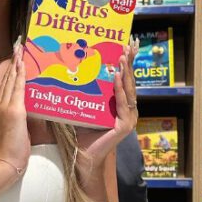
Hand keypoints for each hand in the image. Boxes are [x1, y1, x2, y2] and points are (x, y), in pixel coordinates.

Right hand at [0, 42, 29, 175]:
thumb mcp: (12, 133)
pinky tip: (23, 64)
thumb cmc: (10, 153)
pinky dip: (20, 75)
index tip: (14, 61)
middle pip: (6, 80)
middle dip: (13, 64)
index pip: (5, 88)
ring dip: (16, 65)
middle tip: (17, 48)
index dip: (10, 73)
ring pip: (11, 81)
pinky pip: (18, 88)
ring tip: (20, 51)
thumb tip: (24, 116)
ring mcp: (5, 107)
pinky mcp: (14, 111)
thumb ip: (16, 121)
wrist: (4, 163)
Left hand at [75, 43, 138, 171]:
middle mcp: (128, 110)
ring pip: (128, 90)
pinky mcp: (125, 126)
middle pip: (130, 82)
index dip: (126, 64)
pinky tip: (117, 76)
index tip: (127, 46)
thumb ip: (86, 91)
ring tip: (123, 57)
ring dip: (126, 72)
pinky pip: (123, 103)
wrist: (81, 155)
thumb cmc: (81, 132)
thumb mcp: (85, 106)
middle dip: (129, 63)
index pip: (125, 80)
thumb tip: (72, 69)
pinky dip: (120, 89)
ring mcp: (129, 118)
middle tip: (129, 45)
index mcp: (120, 105)